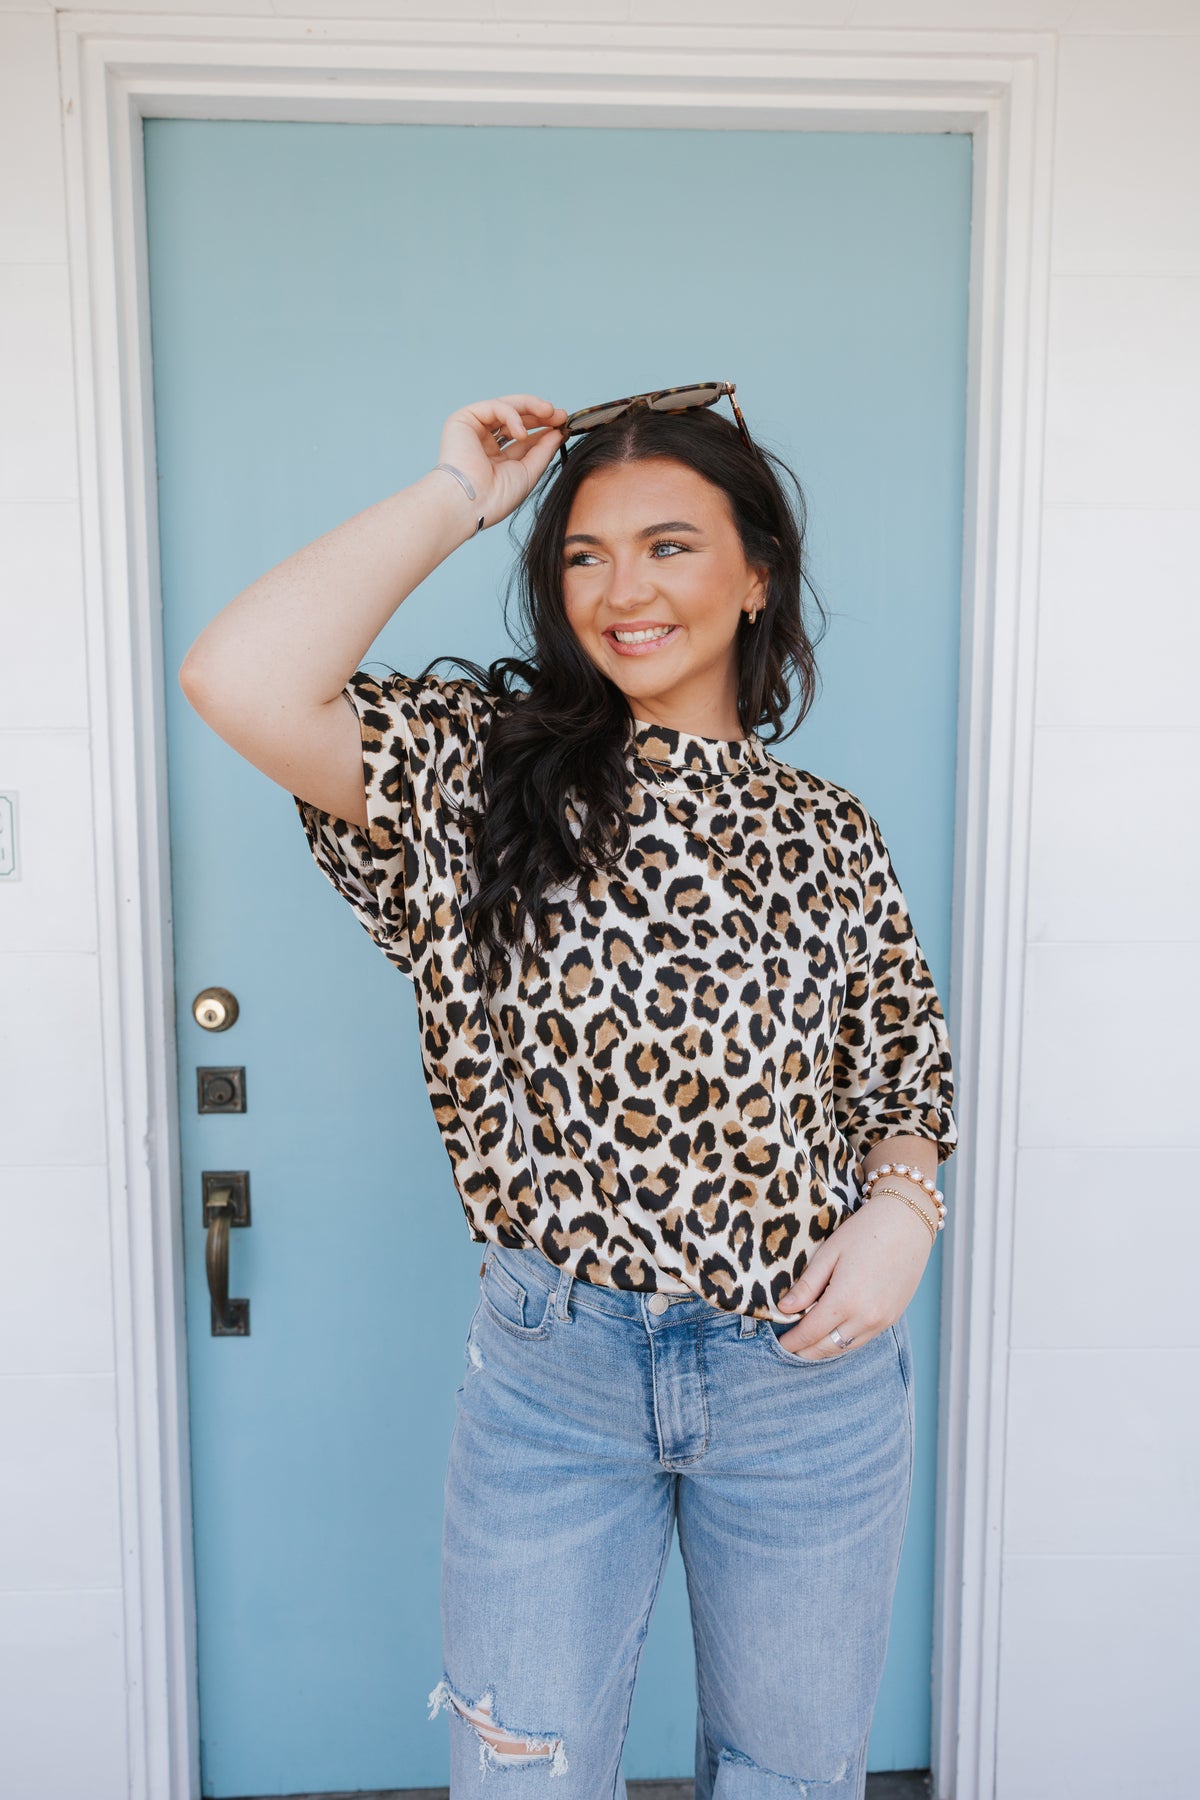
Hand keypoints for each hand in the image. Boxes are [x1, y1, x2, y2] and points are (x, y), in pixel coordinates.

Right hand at [436, 394, 567, 530]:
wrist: (472, 503)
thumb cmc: (496, 497)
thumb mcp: (529, 471)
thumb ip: (543, 450)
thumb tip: (558, 432)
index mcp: (496, 458)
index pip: (524, 436)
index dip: (543, 428)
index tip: (564, 425)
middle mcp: (483, 442)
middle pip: (516, 418)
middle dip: (540, 414)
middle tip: (560, 415)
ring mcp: (473, 430)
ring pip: (507, 407)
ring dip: (531, 407)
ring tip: (549, 414)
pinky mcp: (463, 419)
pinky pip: (495, 407)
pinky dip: (512, 416)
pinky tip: (522, 433)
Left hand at [774, 1191, 934, 1359]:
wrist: (907, 1223)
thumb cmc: (865, 1231)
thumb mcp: (829, 1254)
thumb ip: (806, 1286)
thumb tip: (784, 1309)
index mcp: (845, 1300)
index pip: (810, 1333)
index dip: (792, 1341)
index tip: (779, 1343)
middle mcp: (865, 1317)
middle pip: (827, 1347)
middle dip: (805, 1350)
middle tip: (789, 1346)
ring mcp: (882, 1321)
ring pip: (846, 1347)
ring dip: (825, 1349)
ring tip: (807, 1343)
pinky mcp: (892, 1318)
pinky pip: (863, 1339)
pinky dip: (845, 1341)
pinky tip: (833, 1332)